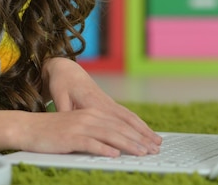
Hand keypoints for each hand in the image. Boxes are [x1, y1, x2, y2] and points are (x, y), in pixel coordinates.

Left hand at [39, 57, 161, 156]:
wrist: (67, 69)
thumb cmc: (62, 84)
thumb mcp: (59, 98)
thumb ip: (66, 113)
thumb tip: (71, 127)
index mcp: (93, 102)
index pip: (115, 123)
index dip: (129, 135)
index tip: (139, 146)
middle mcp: (104, 102)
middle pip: (129, 121)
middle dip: (144, 135)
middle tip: (157, 148)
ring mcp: (108, 102)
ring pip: (131, 117)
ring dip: (145, 130)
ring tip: (158, 142)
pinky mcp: (109, 103)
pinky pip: (128, 114)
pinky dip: (139, 124)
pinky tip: (146, 132)